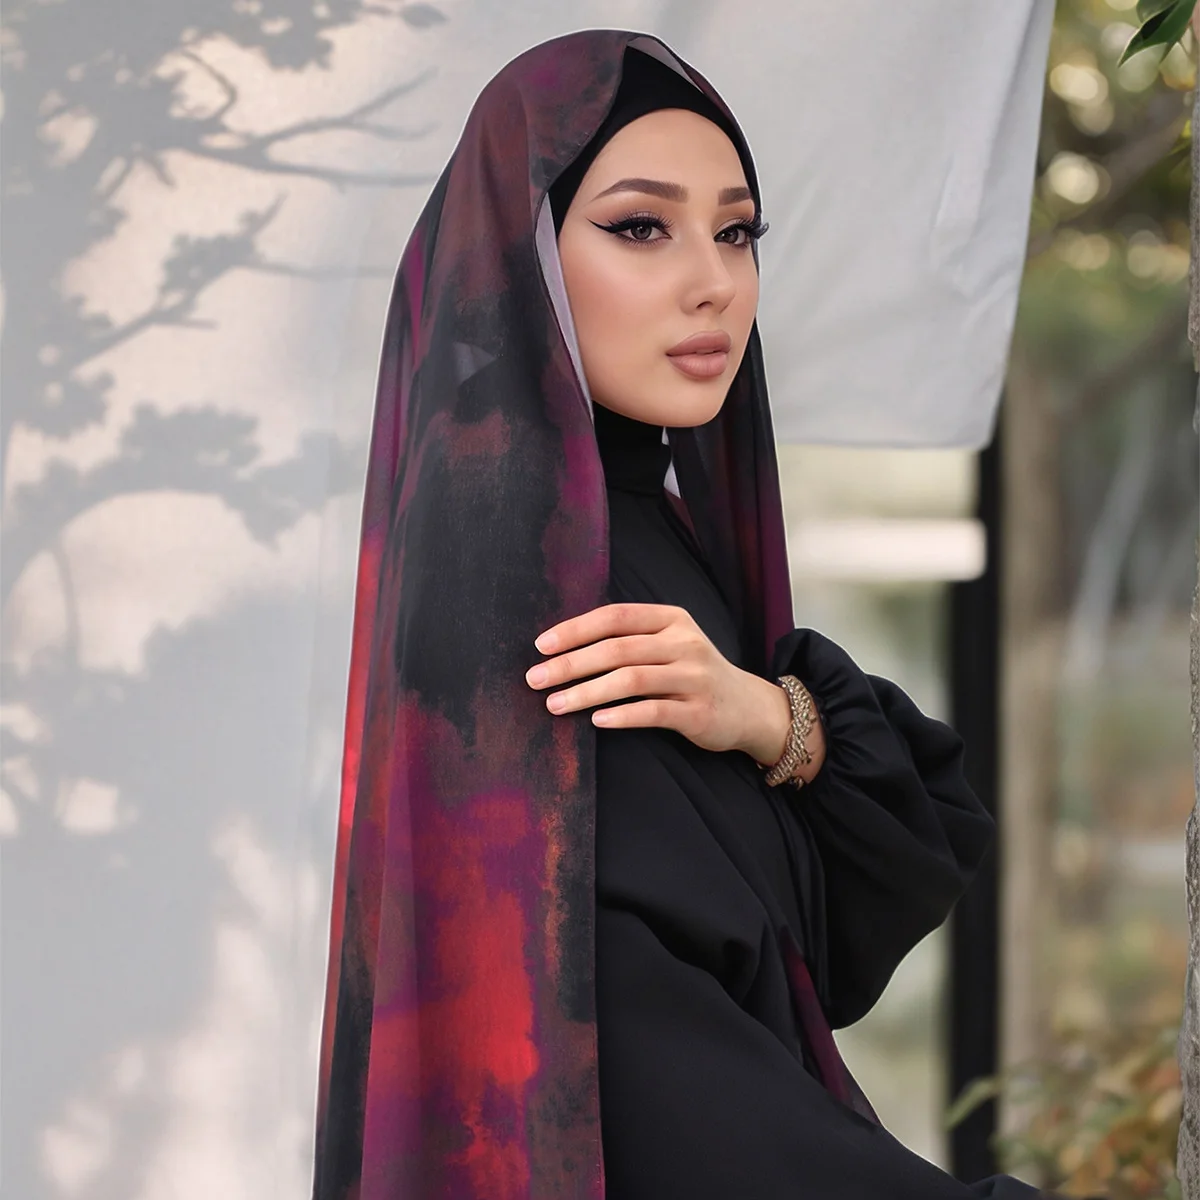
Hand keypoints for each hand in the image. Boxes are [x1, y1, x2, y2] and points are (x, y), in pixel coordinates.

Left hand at [525, 602, 791, 758]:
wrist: (748, 708)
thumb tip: (565, 647)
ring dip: (587, 692)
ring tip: (554, 703)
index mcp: (672, 619)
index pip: (616, 617)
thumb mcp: (670, 644)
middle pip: (618, 649)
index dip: (575, 629)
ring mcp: (694, 677)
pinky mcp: (699, 712)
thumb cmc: (692, 674)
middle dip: (571, 664)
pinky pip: (653, 711)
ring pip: (631, 679)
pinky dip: (622, 715)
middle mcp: (684, 643)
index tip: (541, 646)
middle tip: (535, 678)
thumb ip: (631, 639)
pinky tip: (596, 721)